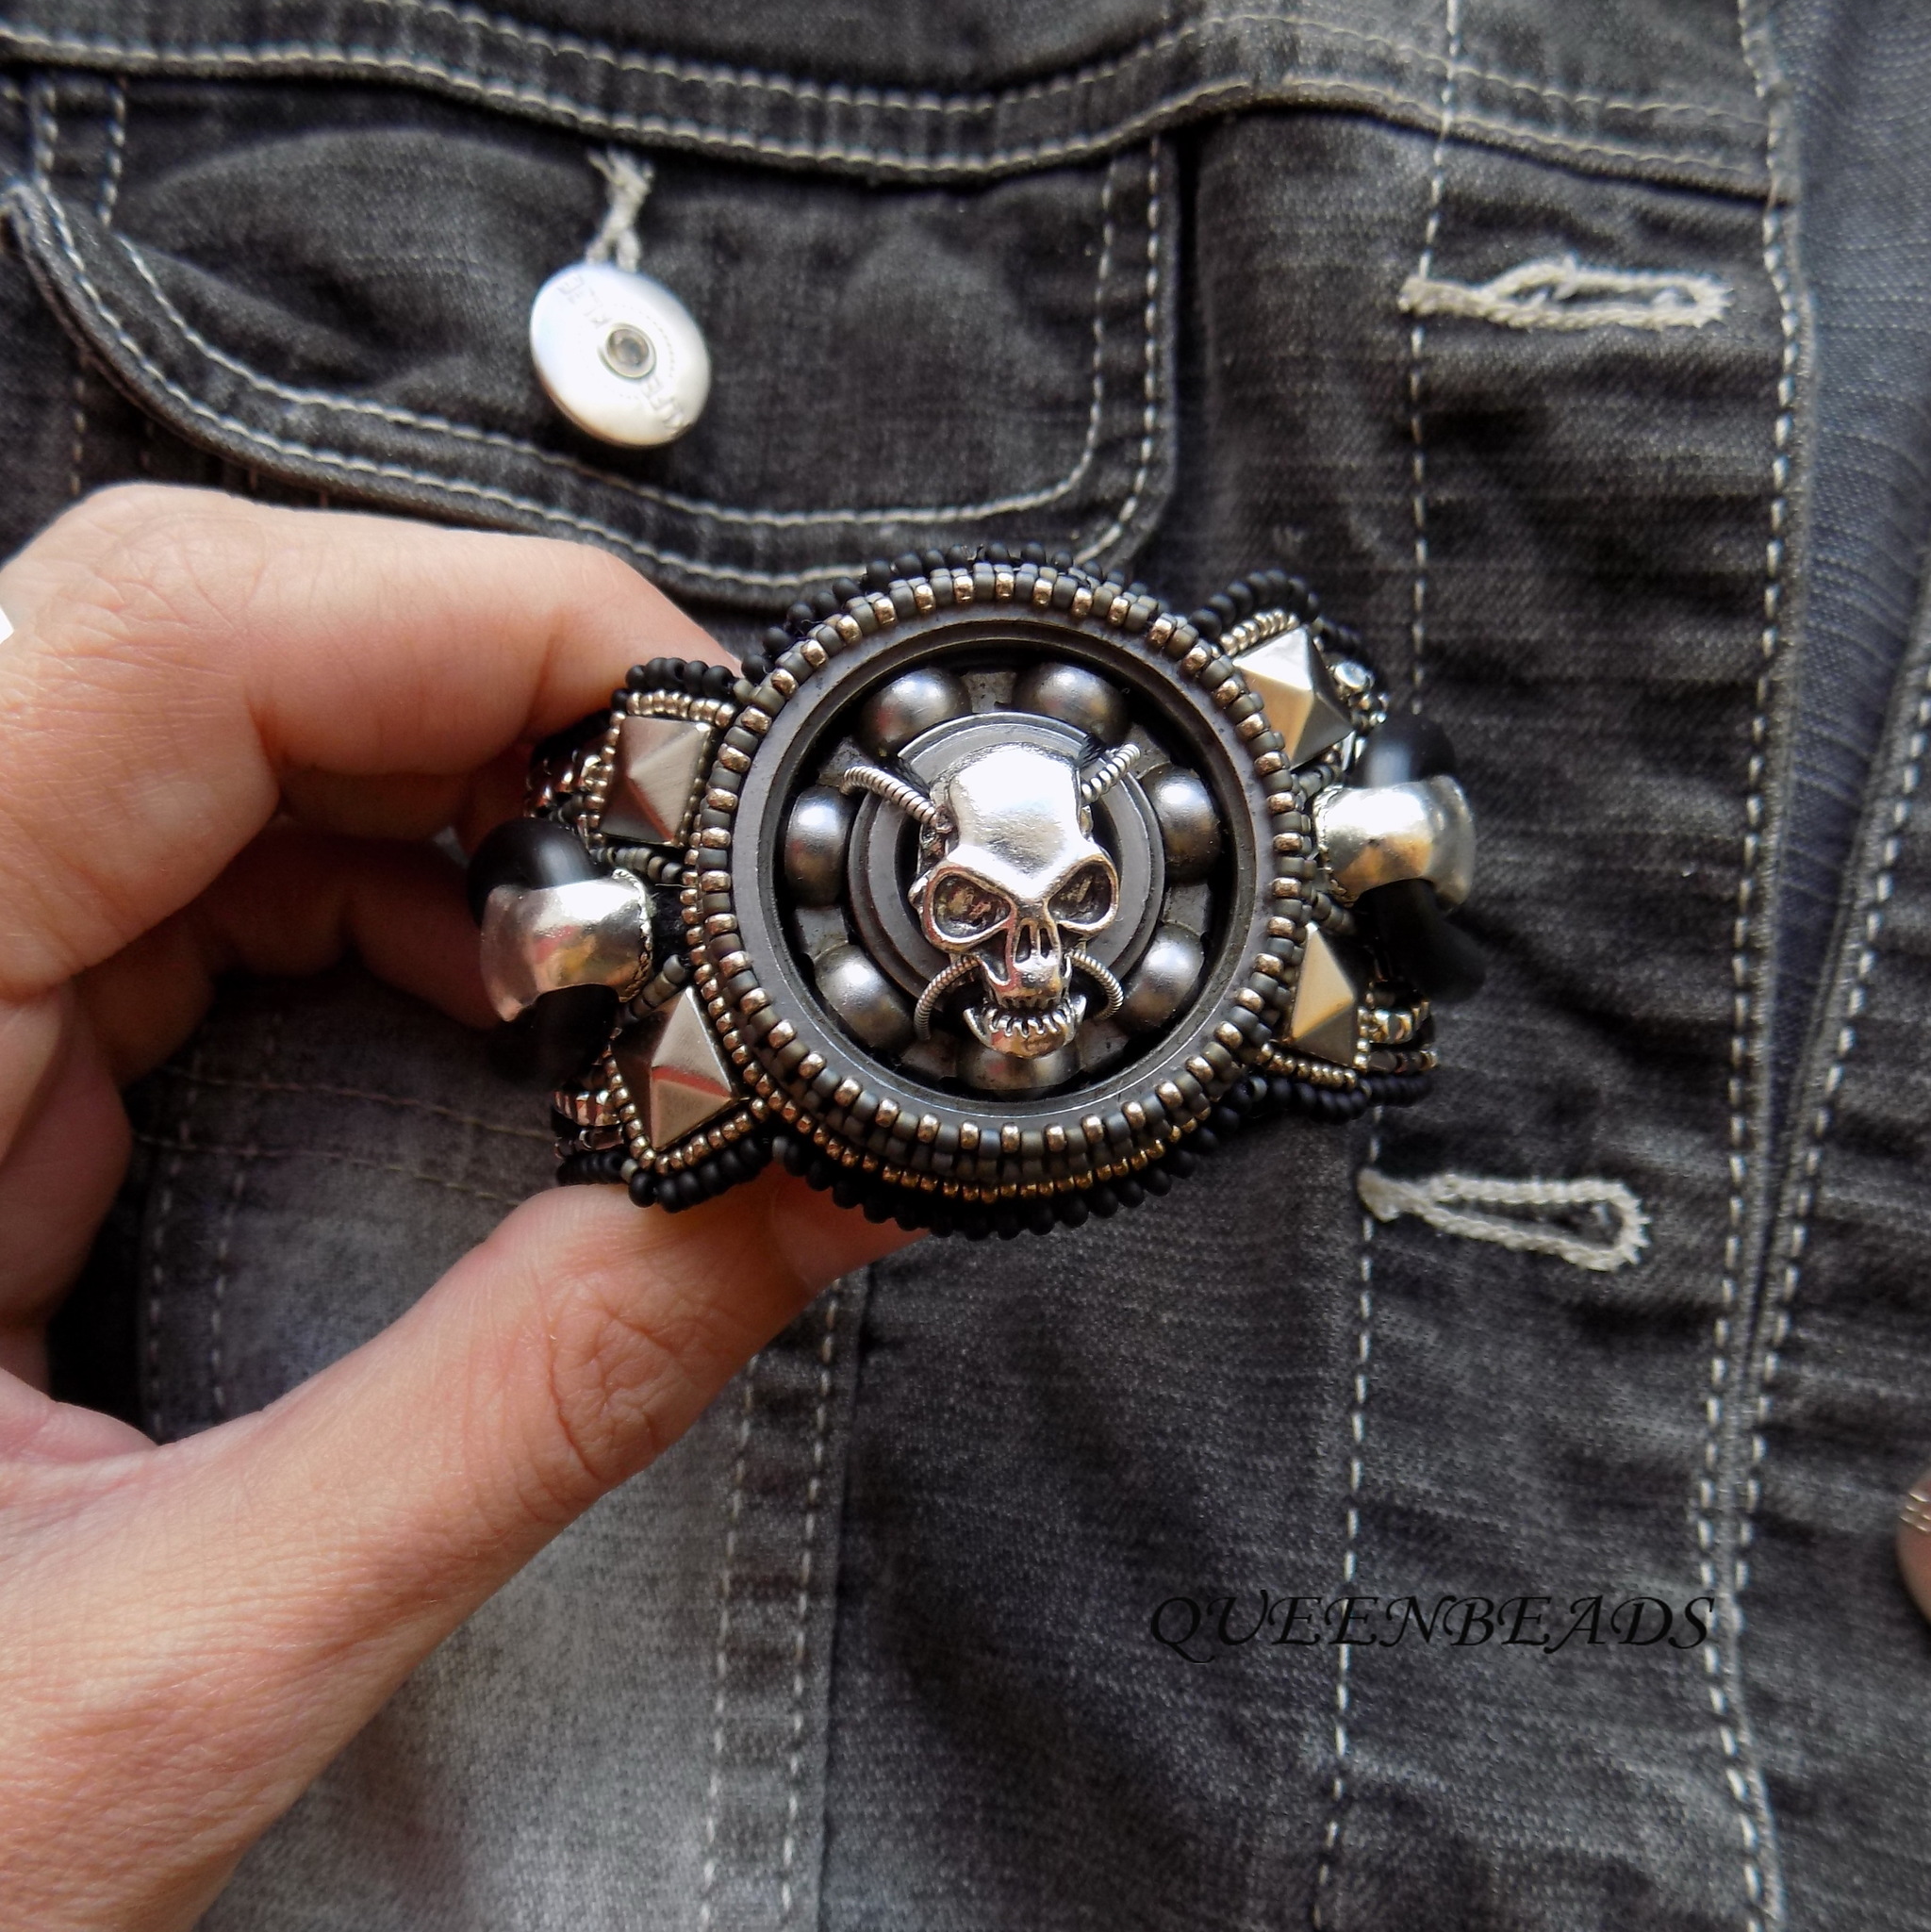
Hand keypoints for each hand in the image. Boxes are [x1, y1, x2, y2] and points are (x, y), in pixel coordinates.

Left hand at [0, 486, 907, 1929]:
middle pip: (200, 646)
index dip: (476, 628)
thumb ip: (533, 1401)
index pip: (162, 648)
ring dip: (462, 807)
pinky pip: (197, 864)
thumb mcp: (182, 1660)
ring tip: (622, 953)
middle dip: (503, 710)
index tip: (707, 741)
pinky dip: (394, 896)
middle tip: (705, 853)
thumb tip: (813, 1191)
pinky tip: (502, 1002)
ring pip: (212, 738)